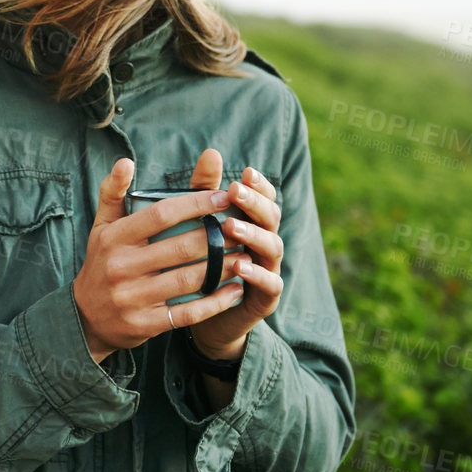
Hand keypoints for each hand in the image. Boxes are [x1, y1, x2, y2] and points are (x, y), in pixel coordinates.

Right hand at [71, 158, 251, 361]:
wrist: (85, 318)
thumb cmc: (101, 262)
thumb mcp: (101, 227)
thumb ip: (112, 192)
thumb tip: (125, 161)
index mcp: (114, 238)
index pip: (161, 214)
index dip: (195, 204)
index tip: (223, 197)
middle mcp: (121, 267)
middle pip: (180, 247)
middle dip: (217, 236)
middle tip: (244, 226)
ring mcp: (133, 297)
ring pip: (189, 280)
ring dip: (223, 267)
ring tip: (246, 255)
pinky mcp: (145, 324)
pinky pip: (188, 312)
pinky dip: (215, 302)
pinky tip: (235, 291)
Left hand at [182, 149, 283, 359]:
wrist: (204, 319)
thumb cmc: (203, 265)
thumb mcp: (199, 226)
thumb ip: (203, 192)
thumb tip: (211, 152)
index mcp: (253, 223)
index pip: (263, 198)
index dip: (259, 185)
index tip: (245, 172)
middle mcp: (264, 243)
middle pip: (271, 217)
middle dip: (254, 203)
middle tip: (234, 191)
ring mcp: (268, 270)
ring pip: (272, 247)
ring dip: (253, 234)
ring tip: (231, 226)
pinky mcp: (265, 298)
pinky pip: (269, 284)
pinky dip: (257, 274)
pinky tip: (240, 266)